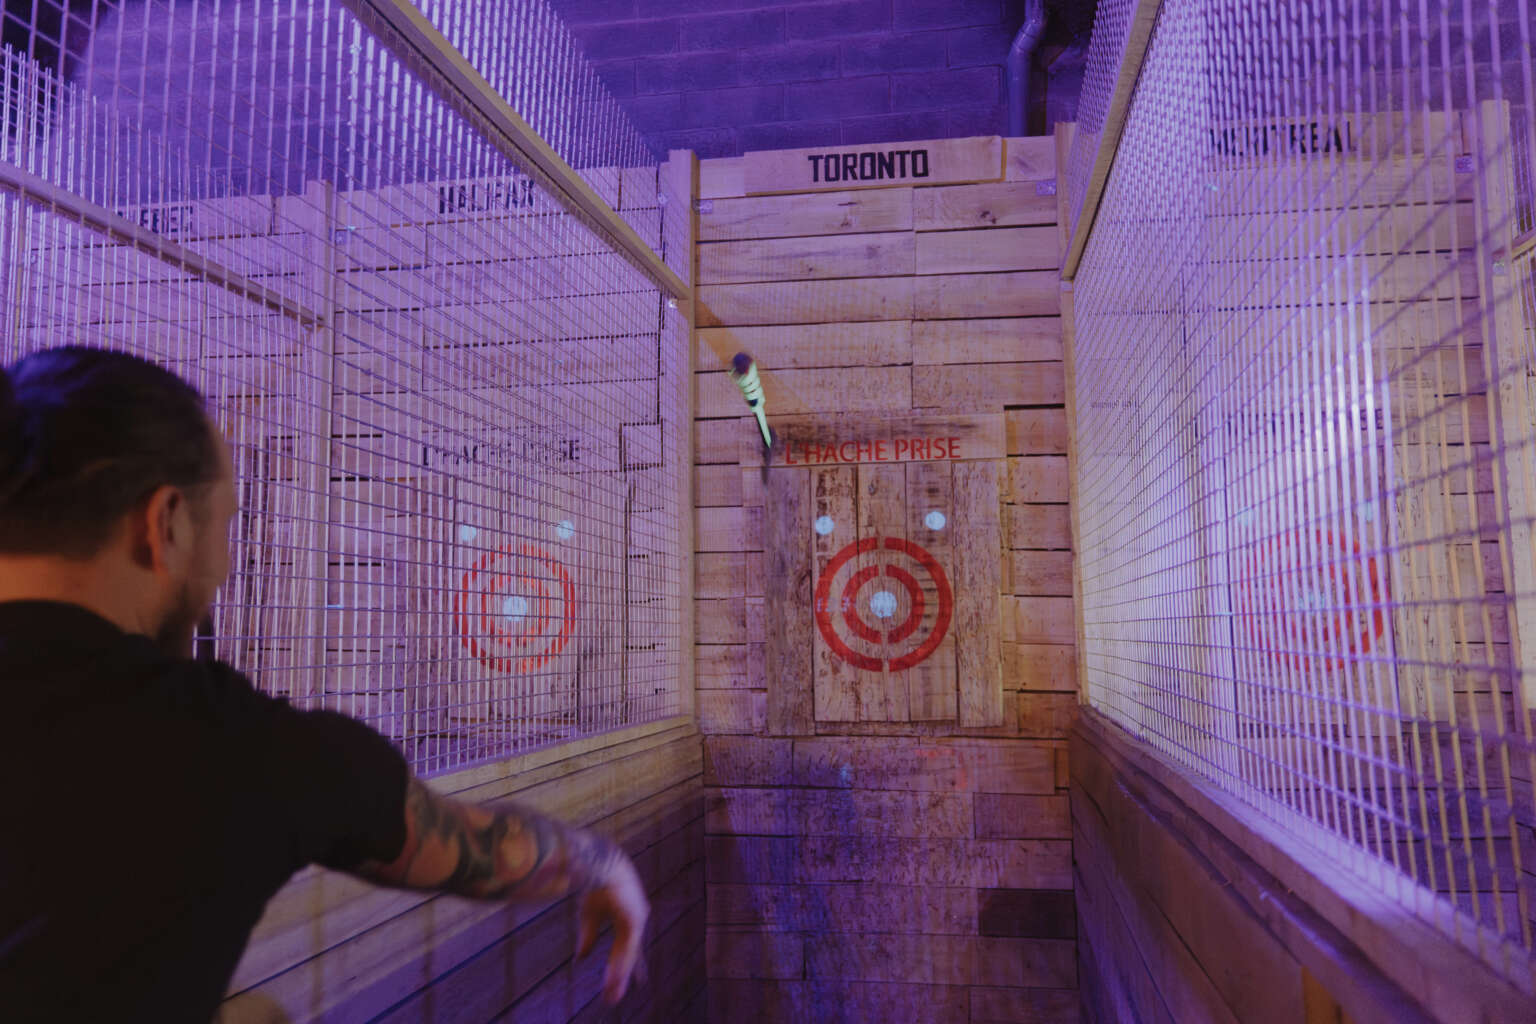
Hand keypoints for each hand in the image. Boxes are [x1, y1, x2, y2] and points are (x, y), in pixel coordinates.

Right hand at [575, 852, 648, 1003]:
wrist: (600, 862)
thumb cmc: (595, 882)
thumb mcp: (589, 915)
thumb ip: (588, 937)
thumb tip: (581, 958)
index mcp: (626, 917)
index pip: (625, 947)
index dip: (619, 965)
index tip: (615, 983)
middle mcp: (635, 919)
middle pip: (628, 955)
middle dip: (619, 977)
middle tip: (612, 997)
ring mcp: (637, 920)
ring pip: (628, 956)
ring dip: (618, 977)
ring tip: (611, 996)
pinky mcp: (635, 920)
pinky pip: (627, 949)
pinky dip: (620, 966)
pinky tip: (614, 981)